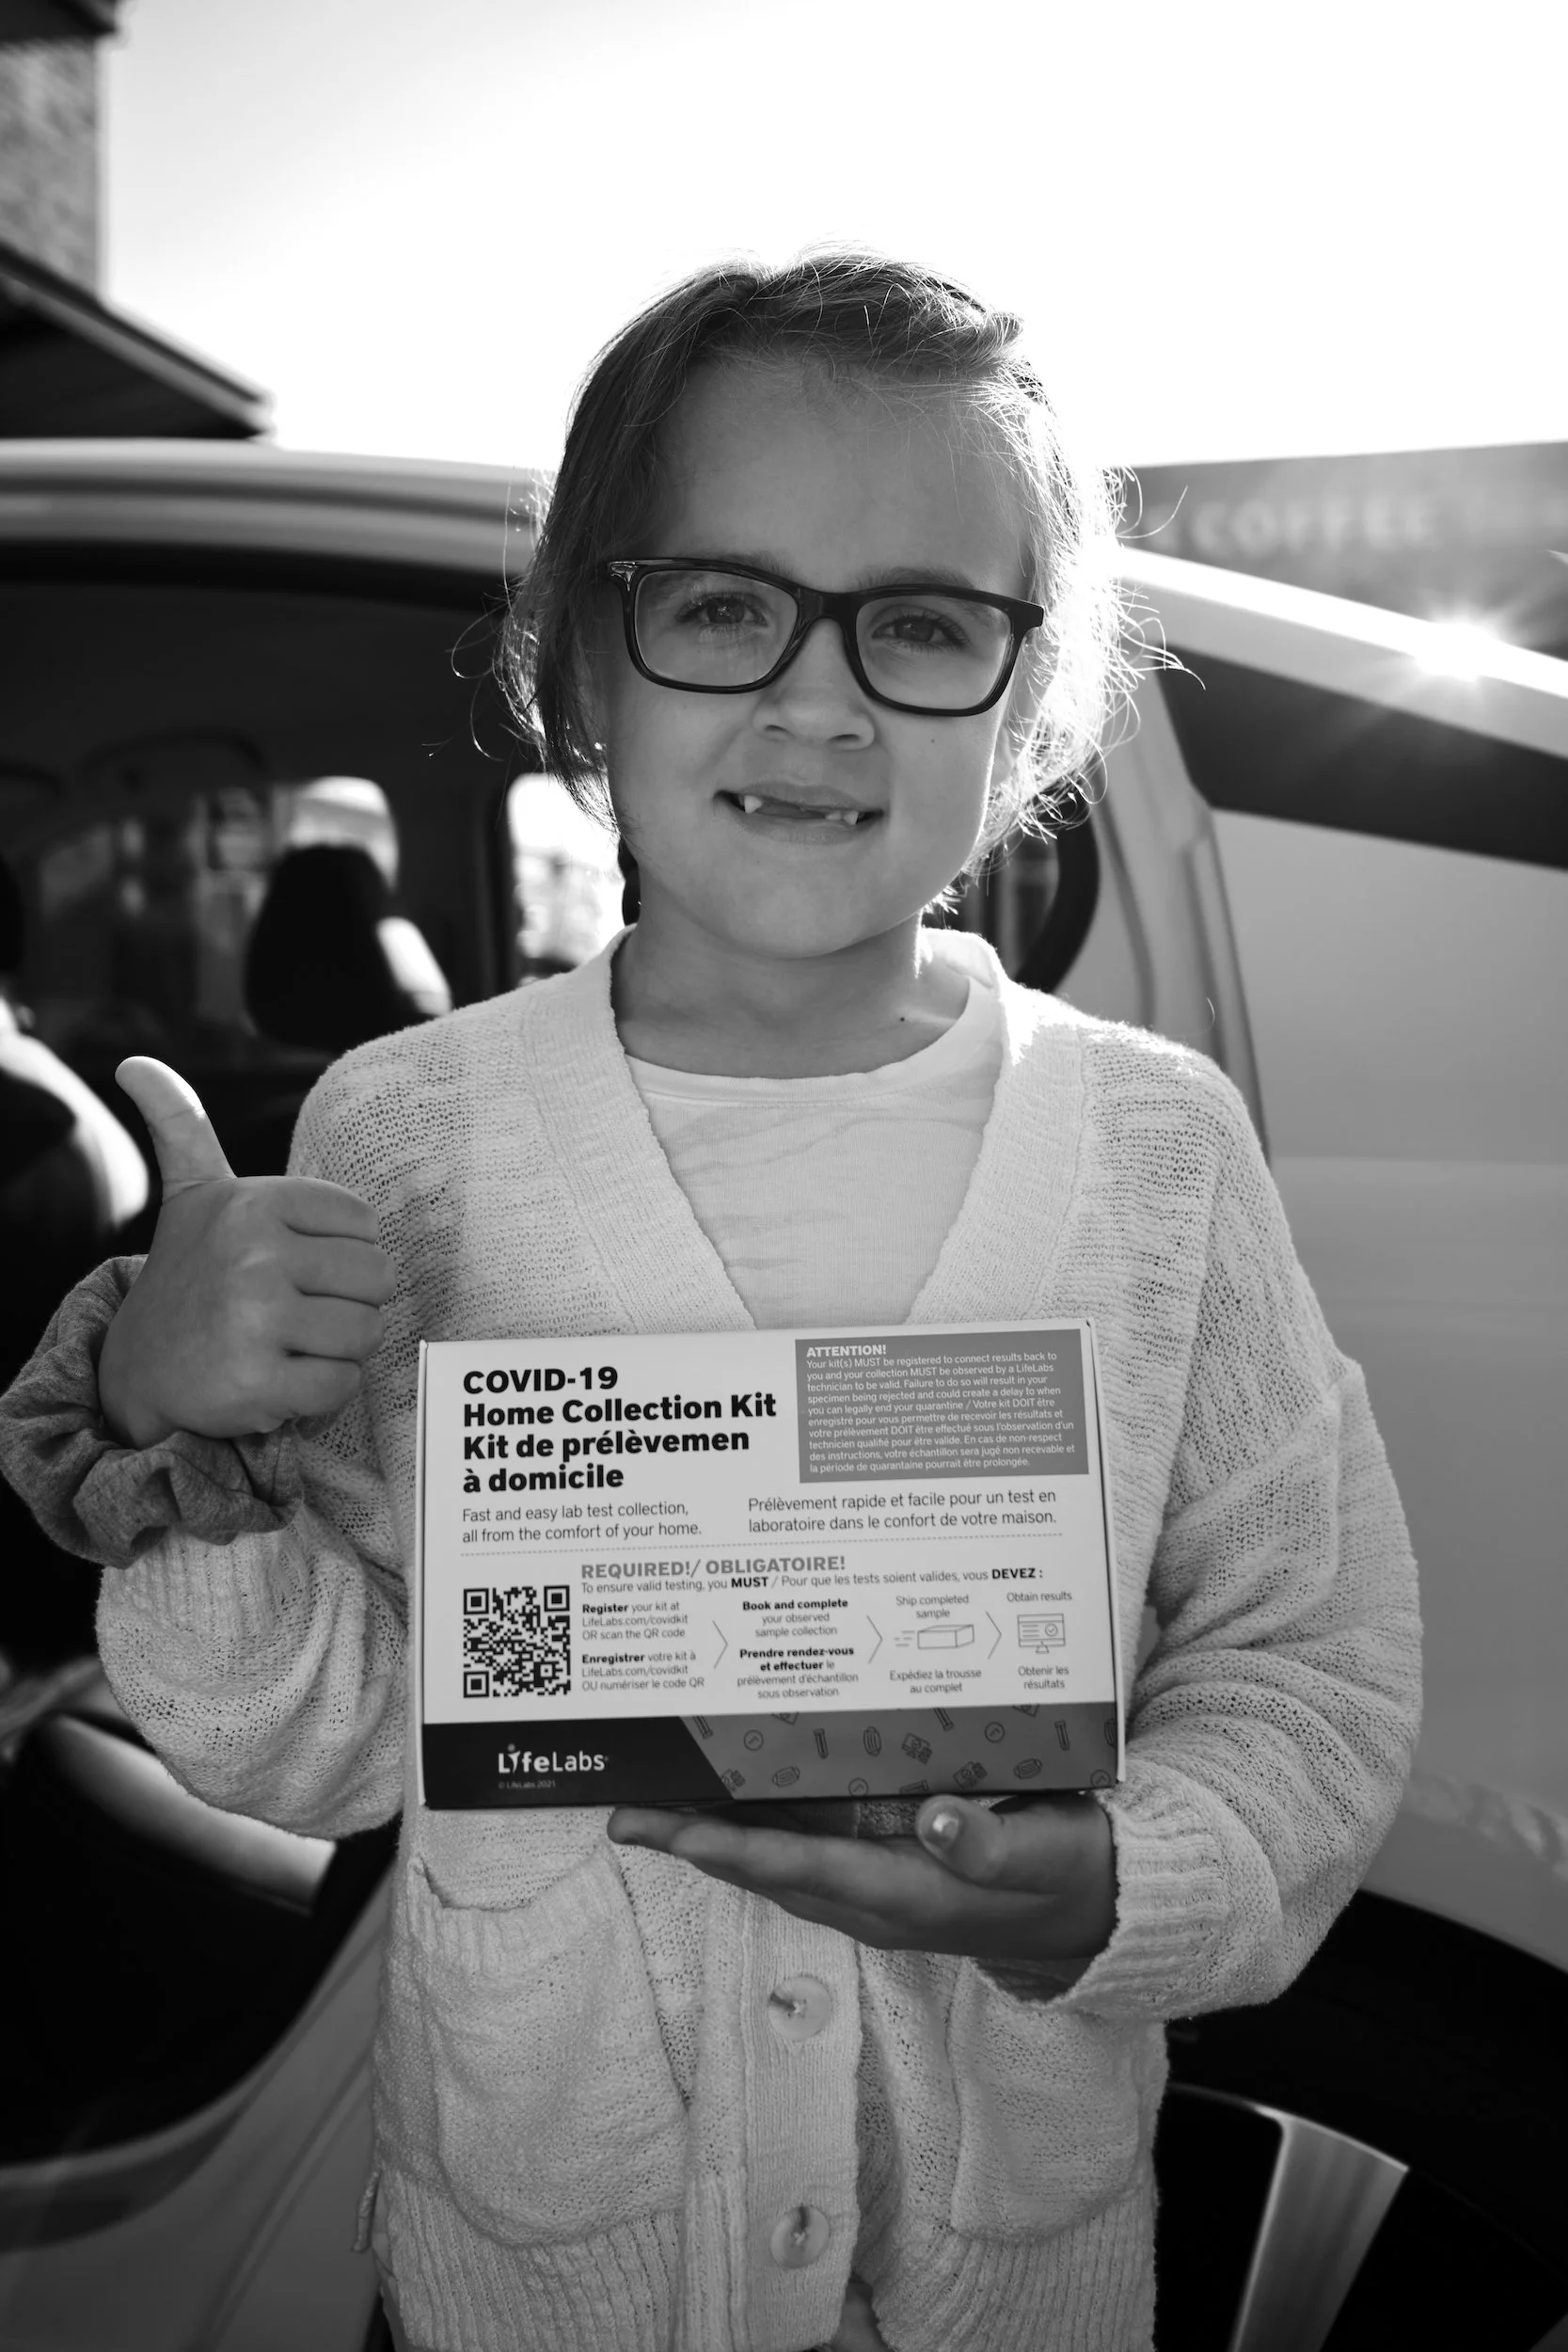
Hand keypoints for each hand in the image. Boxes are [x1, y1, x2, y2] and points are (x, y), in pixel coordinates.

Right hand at [97, 1058, 395, 1448]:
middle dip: (347, 1303)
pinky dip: (321, 1393)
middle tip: (294, 1312)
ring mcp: (254, 1319)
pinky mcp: (257, 1382)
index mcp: (253, 1203)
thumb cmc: (190, 1274)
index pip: (365, 1224)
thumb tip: (133, 1062)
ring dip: (336, 1349)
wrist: (139, 1370)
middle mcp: (253, 1254)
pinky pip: (343, 1385)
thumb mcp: (191, 1194)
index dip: (343, 1254)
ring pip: (366, 1332)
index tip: (295, 1266)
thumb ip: (181, 1124)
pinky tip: (278, 1379)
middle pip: (377, 1279)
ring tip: (285, 1343)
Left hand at [607, 1790, 1116, 1967]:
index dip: (730, 1848)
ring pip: (776, 1860)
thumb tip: (935, 1821)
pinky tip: (737, 1790)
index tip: (670, 1829)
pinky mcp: (881, 1871)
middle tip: (624, 1809)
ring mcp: (873, 1888)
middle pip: (765, 1868)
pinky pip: (804, 1849)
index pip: (799, 1869)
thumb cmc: (1068, 1871)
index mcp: (906, 1894)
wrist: (1096, 1907)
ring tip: (656, 1797)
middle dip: (693, 1840)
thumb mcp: (1046, 1852)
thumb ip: (993, 1843)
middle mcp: (873, 1898)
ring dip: (715, 1833)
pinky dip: (760, 1825)